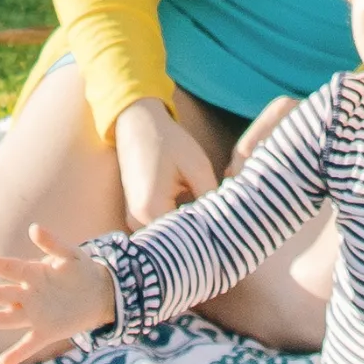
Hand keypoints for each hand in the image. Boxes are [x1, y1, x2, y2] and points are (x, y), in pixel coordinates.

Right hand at [0, 223, 118, 363]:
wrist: (100, 293)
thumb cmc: (82, 270)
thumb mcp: (71, 255)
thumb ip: (53, 244)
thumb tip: (33, 228)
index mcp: (34, 274)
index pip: (12, 268)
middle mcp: (29, 295)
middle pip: (3, 295)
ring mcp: (36, 314)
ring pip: (8, 318)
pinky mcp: (47, 331)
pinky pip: (30, 343)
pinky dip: (18, 353)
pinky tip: (4, 362)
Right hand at [114, 96, 219, 226]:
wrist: (138, 124)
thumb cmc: (168, 141)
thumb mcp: (197, 167)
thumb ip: (211, 198)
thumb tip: (227, 223)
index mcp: (150, 209)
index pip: (186, 238)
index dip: (210, 237)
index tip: (229, 233)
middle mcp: (137, 220)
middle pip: (177, 240)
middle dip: (201, 236)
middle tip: (226, 230)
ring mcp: (134, 219)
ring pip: (170, 236)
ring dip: (190, 230)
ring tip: (213, 221)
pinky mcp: (137, 214)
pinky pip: (162, 228)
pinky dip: (180, 224)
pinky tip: (198, 215)